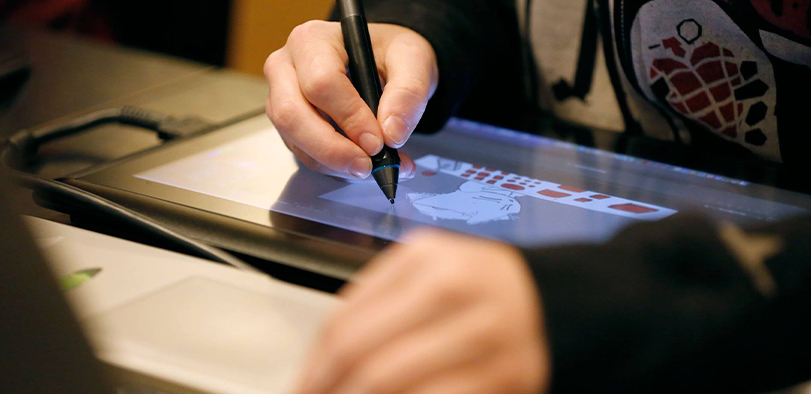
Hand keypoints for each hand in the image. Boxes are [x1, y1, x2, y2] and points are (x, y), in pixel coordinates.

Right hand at [265, 21, 437, 179]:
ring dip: (334, 164)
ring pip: (295, 140)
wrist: (383, 62)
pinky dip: (334, 167)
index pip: (321, 84)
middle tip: (367, 167)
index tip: (377, 142)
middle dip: (331, 149)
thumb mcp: (412, 59)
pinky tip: (362, 164)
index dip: (349, 118)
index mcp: (312, 40)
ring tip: (374, 167)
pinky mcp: (289, 125)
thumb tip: (392, 134)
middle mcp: (286, 67)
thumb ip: (408, 93)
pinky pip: (303, 154)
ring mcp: (281, 98)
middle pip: (292, 115)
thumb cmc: (390, 53)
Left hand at [296, 229, 550, 393]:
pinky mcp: (509, 376)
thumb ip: (371, 303)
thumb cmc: (472, 288)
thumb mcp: (423, 272)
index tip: (303, 389)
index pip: (344, 322)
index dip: (314, 367)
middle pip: (364, 357)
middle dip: (329, 391)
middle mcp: (455, 289)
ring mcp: (485, 334)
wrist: (549, 299)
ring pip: (392, 383)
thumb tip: (318, 364)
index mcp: (425, 257)